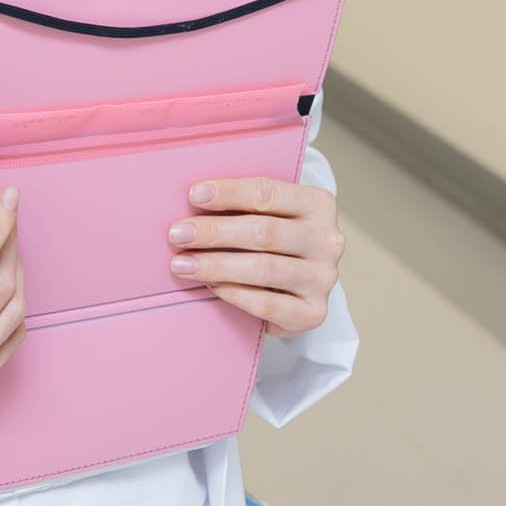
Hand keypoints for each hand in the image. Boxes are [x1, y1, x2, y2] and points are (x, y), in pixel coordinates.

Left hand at [168, 177, 344, 337]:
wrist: (299, 287)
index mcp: (318, 204)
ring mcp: (323, 278)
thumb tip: (192, 201)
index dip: (229, 193)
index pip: (269, 193)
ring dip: (217, 266)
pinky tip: (211, 287)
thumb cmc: (274, 243)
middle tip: (178, 234)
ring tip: (183, 265)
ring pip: (264, 269)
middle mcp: (327, 240)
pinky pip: (268, 304)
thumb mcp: (269, 215)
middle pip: (264, 232)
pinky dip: (235, 294)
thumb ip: (242, 207)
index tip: (193, 195)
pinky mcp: (313, 312)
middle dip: (215, 232)